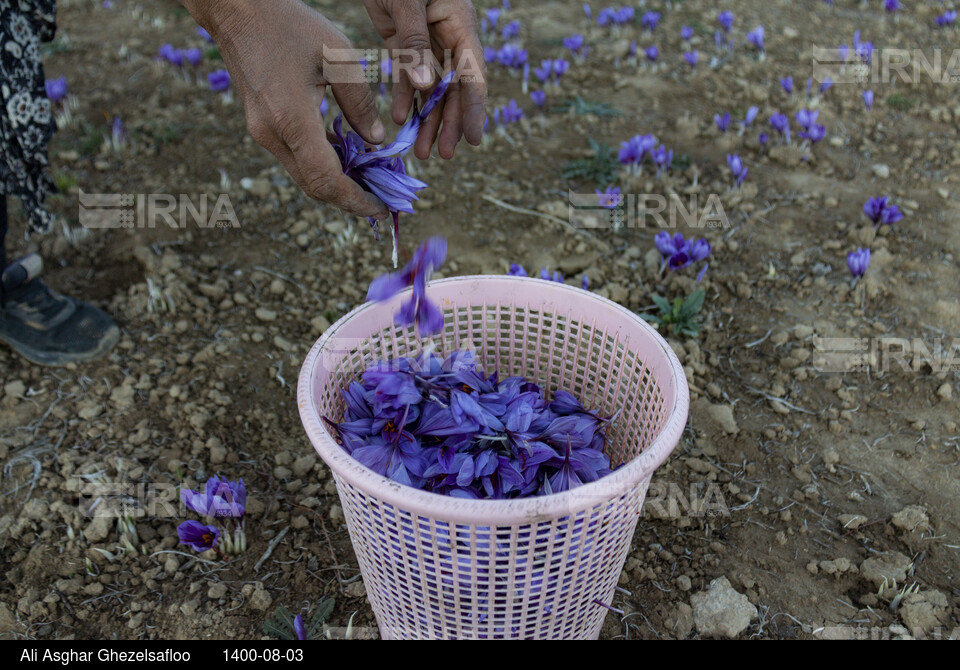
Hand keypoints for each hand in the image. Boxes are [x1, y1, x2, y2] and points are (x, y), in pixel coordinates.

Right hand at [181, 0, 388, 218]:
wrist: (238, 11)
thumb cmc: (290, 26)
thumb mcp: (338, 58)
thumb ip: (360, 103)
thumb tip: (374, 142)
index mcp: (292, 120)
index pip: (326, 180)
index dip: (356, 201)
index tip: (381, 210)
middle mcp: (272, 135)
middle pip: (314, 185)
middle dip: (349, 199)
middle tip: (381, 202)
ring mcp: (263, 132)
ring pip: (304, 174)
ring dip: (336, 183)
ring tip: (370, 181)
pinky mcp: (261, 126)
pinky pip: (295, 157)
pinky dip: (322, 164)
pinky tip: (346, 157)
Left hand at [363, 0, 486, 158]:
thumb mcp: (407, 2)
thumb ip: (416, 44)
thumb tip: (428, 88)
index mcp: (460, 25)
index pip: (473, 75)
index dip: (474, 110)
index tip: (474, 141)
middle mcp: (449, 36)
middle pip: (455, 88)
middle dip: (448, 123)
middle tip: (441, 155)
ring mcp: (427, 40)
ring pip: (433, 87)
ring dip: (427, 118)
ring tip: (418, 149)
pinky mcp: (405, 40)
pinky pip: (410, 75)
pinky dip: (406, 97)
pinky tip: (400, 119)